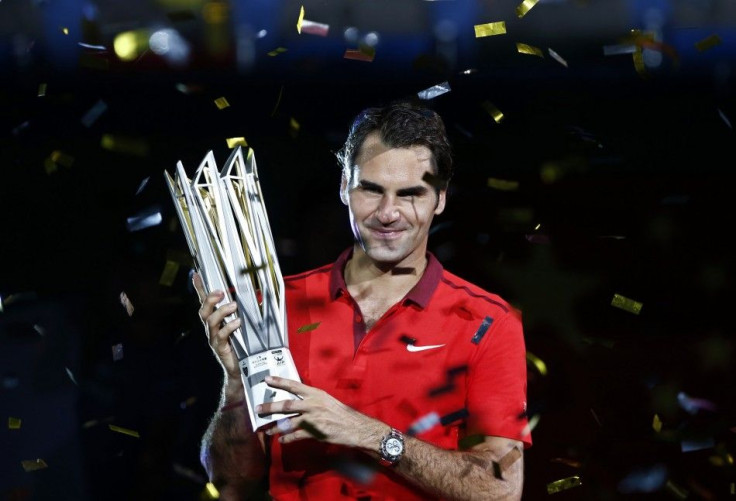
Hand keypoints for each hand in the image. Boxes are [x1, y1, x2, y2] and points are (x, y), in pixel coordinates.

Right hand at [193, 272, 241, 380]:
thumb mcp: (244, 326)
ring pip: (210, 321)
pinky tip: (238, 323)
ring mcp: (214, 338)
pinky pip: (221, 335)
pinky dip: (229, 327)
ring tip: (233, 306)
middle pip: (203, 311)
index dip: (199, 289)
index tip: (196, 274)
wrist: (240, 369)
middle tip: (221, 292)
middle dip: (210, 299)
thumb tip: (257, 299)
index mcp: (216, 321)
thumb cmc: (243, 346)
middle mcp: (212, 328)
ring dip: (222, 311)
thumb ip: (246, 313)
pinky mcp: (220, 348)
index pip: (205, 302)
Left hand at [257, 376, 385, 450]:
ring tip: (265, 430)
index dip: (279, 382)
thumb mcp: (328, 400)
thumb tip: (298, 402)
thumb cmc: (342, 413)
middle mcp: (312, 404)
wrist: (355, 427)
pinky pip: (295, 436)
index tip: (267, 379)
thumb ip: (312, 400)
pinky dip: (287, 439)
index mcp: (316, 394)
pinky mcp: (314, 432)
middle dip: (270, 407)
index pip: (294, 385)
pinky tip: (281, 441)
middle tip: (257, 408)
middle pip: (286, 405)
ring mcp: (312, 419)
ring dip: (275, 427)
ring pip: (288, 422)